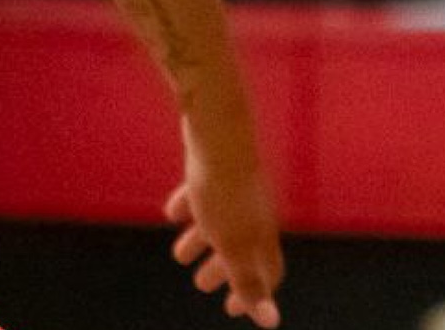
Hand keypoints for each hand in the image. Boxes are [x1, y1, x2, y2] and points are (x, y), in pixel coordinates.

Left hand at [167, 126, 284, 327]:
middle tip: (201, 285)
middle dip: (222, 270)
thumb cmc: (225, 193)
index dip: (253, 295)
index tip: (232, 309)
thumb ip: (248, 283)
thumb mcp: (232, 246)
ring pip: (219, 223)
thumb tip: (271, 324)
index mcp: (261, 235)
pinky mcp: (214, 168)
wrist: (217, 133)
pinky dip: (189, 207)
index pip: (268, 273)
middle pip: (241, 250)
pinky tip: (172, 212)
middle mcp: (254, 213)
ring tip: (179, 254)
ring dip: (200, 241)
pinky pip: (202, 194)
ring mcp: (235, 190)